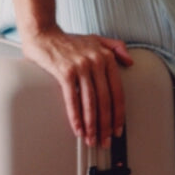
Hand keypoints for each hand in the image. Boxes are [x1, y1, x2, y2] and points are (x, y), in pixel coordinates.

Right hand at [19, 27, 132, 148]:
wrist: (44, 34)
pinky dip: (76, 117)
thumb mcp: (97, 39)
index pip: (118, 91)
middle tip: (105, 141)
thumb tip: (130, 62)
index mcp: (107, 57)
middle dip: (106, 125)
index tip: (118, 129)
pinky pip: (73, 99)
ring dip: (92, 125)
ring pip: (90, 102)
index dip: (119, 113)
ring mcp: (81, 66)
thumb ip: (116, 47)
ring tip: (92, 140)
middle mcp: (97, 61)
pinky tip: (78, 129)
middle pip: (105, 100)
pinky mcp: (65, 72)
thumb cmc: (69, 40)